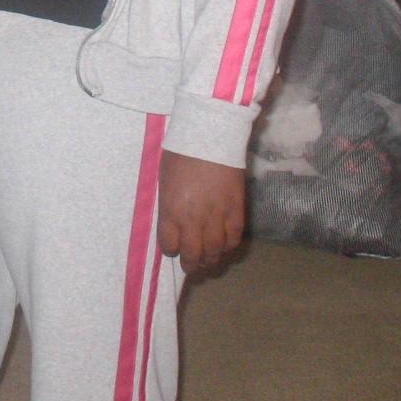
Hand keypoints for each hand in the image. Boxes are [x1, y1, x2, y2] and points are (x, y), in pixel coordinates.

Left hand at [156, 152, 246, 276]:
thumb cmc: (181, 151)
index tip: (173, 248)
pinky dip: (229, 247)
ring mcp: (216, 216)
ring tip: (208, 260)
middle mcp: (193, 219)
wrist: (211, 135)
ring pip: (214, 251)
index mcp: (171, 210)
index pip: (169, 245)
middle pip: (193, 254)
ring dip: (211, 259)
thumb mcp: (164, 179)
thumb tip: (173, 219)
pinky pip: (233, 238)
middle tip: (191, 266)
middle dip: (191, 264)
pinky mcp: (236, 210)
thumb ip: (169, 203)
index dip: (171, 249)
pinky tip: (225, 246)